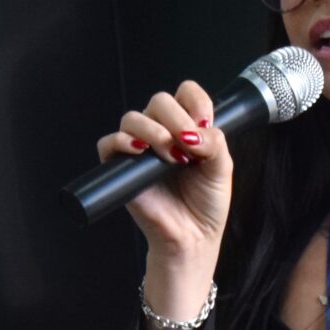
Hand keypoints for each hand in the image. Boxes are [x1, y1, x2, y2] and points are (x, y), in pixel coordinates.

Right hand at [94, 79, 231, 261]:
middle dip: (175, 119)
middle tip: (187, 146)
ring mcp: (140, 149)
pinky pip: (108, 143)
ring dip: (153, 131)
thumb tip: (194, 131)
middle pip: (159, 101)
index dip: (195, 102)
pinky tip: (140, 152)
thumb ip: (214, 142)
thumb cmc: (205, 204)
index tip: (205, 124)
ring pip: (133, 118)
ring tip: (170, 156)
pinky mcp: (121, 167)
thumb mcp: (221, 168)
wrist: (192, 236)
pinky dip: (121, 142)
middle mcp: (162, 133)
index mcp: (187, 128)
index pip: (186, 93)